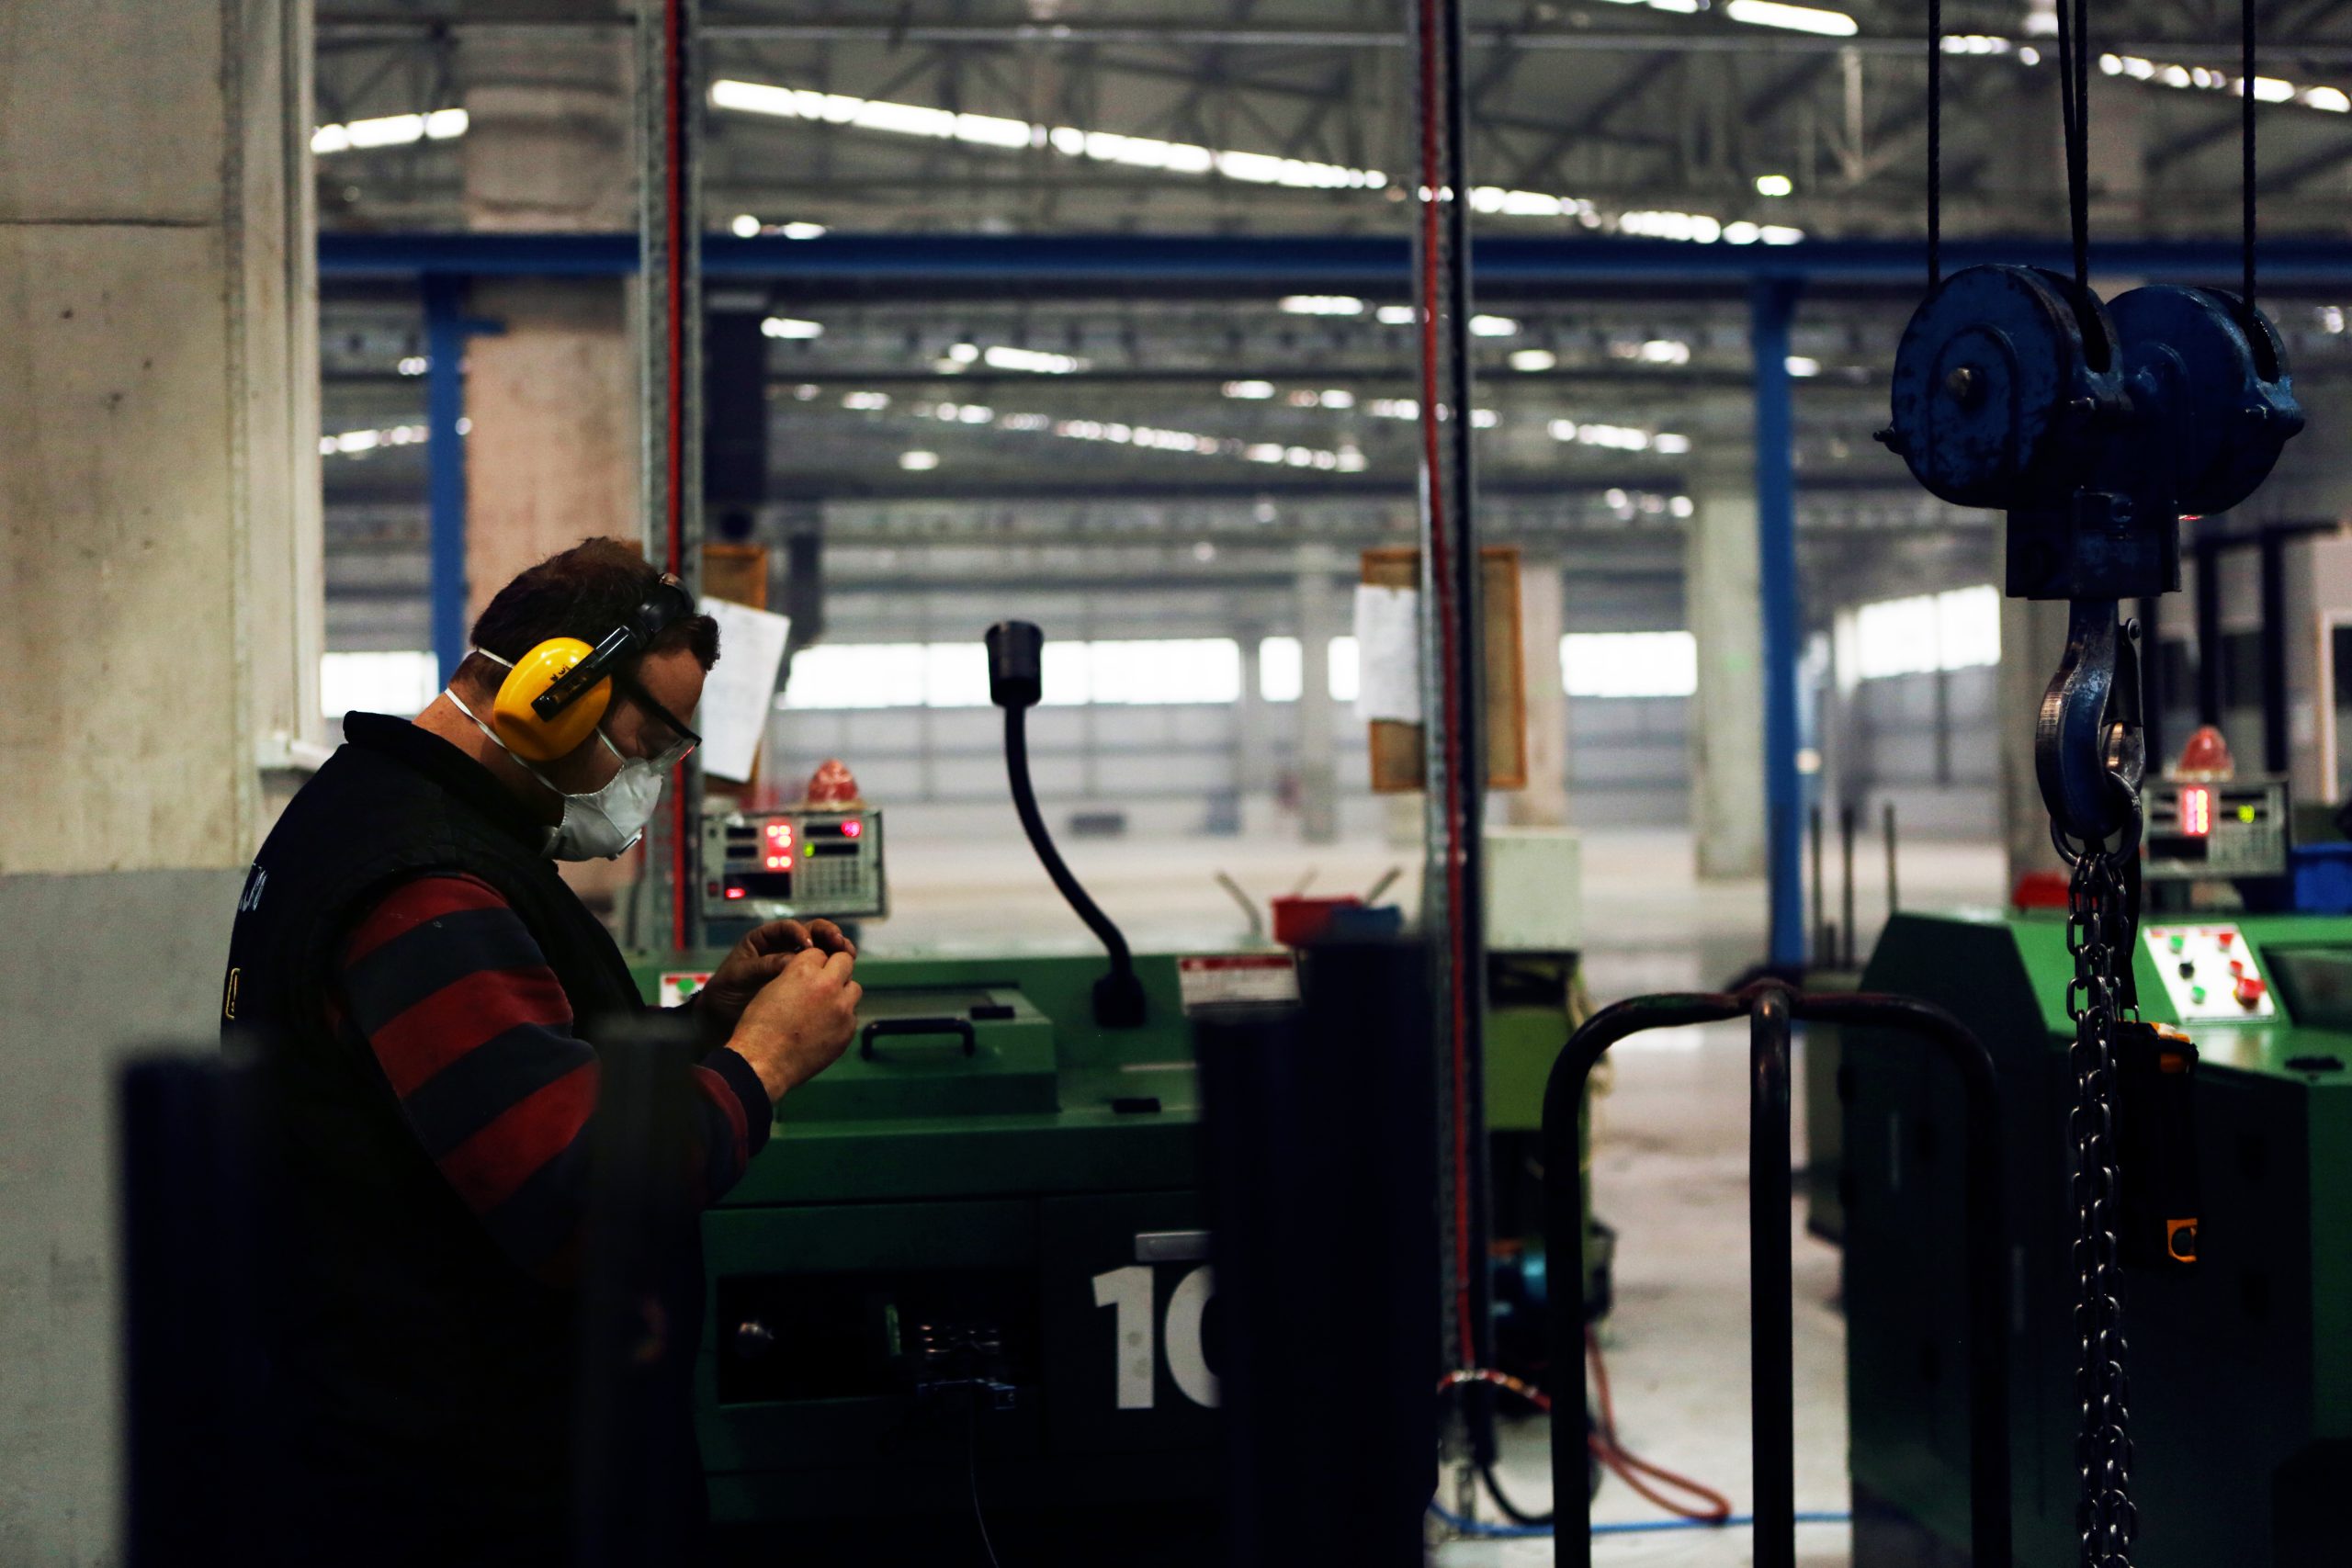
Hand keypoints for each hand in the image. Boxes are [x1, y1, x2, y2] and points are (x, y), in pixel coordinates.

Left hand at [695, 919, 855, 1039]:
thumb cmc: (725, 992)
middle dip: (828, 935)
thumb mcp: (740, 976)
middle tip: (839, 943)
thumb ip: (764, 966)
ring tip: (849, 955)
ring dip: (837, 950)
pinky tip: (844, 977)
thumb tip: (792, 960)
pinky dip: (834, 972)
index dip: (800, 933)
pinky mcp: (804, 983)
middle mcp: (784, 947)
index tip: (808, 945)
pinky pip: (822, 972)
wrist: (720, 1018)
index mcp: (766, 940)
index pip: (788, 929)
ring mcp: (796, 964)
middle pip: (812, 933)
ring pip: (822, 950)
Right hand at [726, 948, 861, 1102]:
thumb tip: (813, 975)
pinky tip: (824, 1028)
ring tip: (825, 1007)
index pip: (820, 952)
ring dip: (842, 993)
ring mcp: (842, 1009)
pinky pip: (852, 1016)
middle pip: (845, 962)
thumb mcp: (772, 988)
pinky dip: (841, 1018)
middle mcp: (828, 985)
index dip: (813, 962)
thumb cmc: (758, 1026)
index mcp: (804, 970)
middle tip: (823, 983)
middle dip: (835, 969)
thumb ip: (797, 976)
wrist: (763, 1063)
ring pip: (854, 988)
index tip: (807, 973)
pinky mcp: (848, 1031)